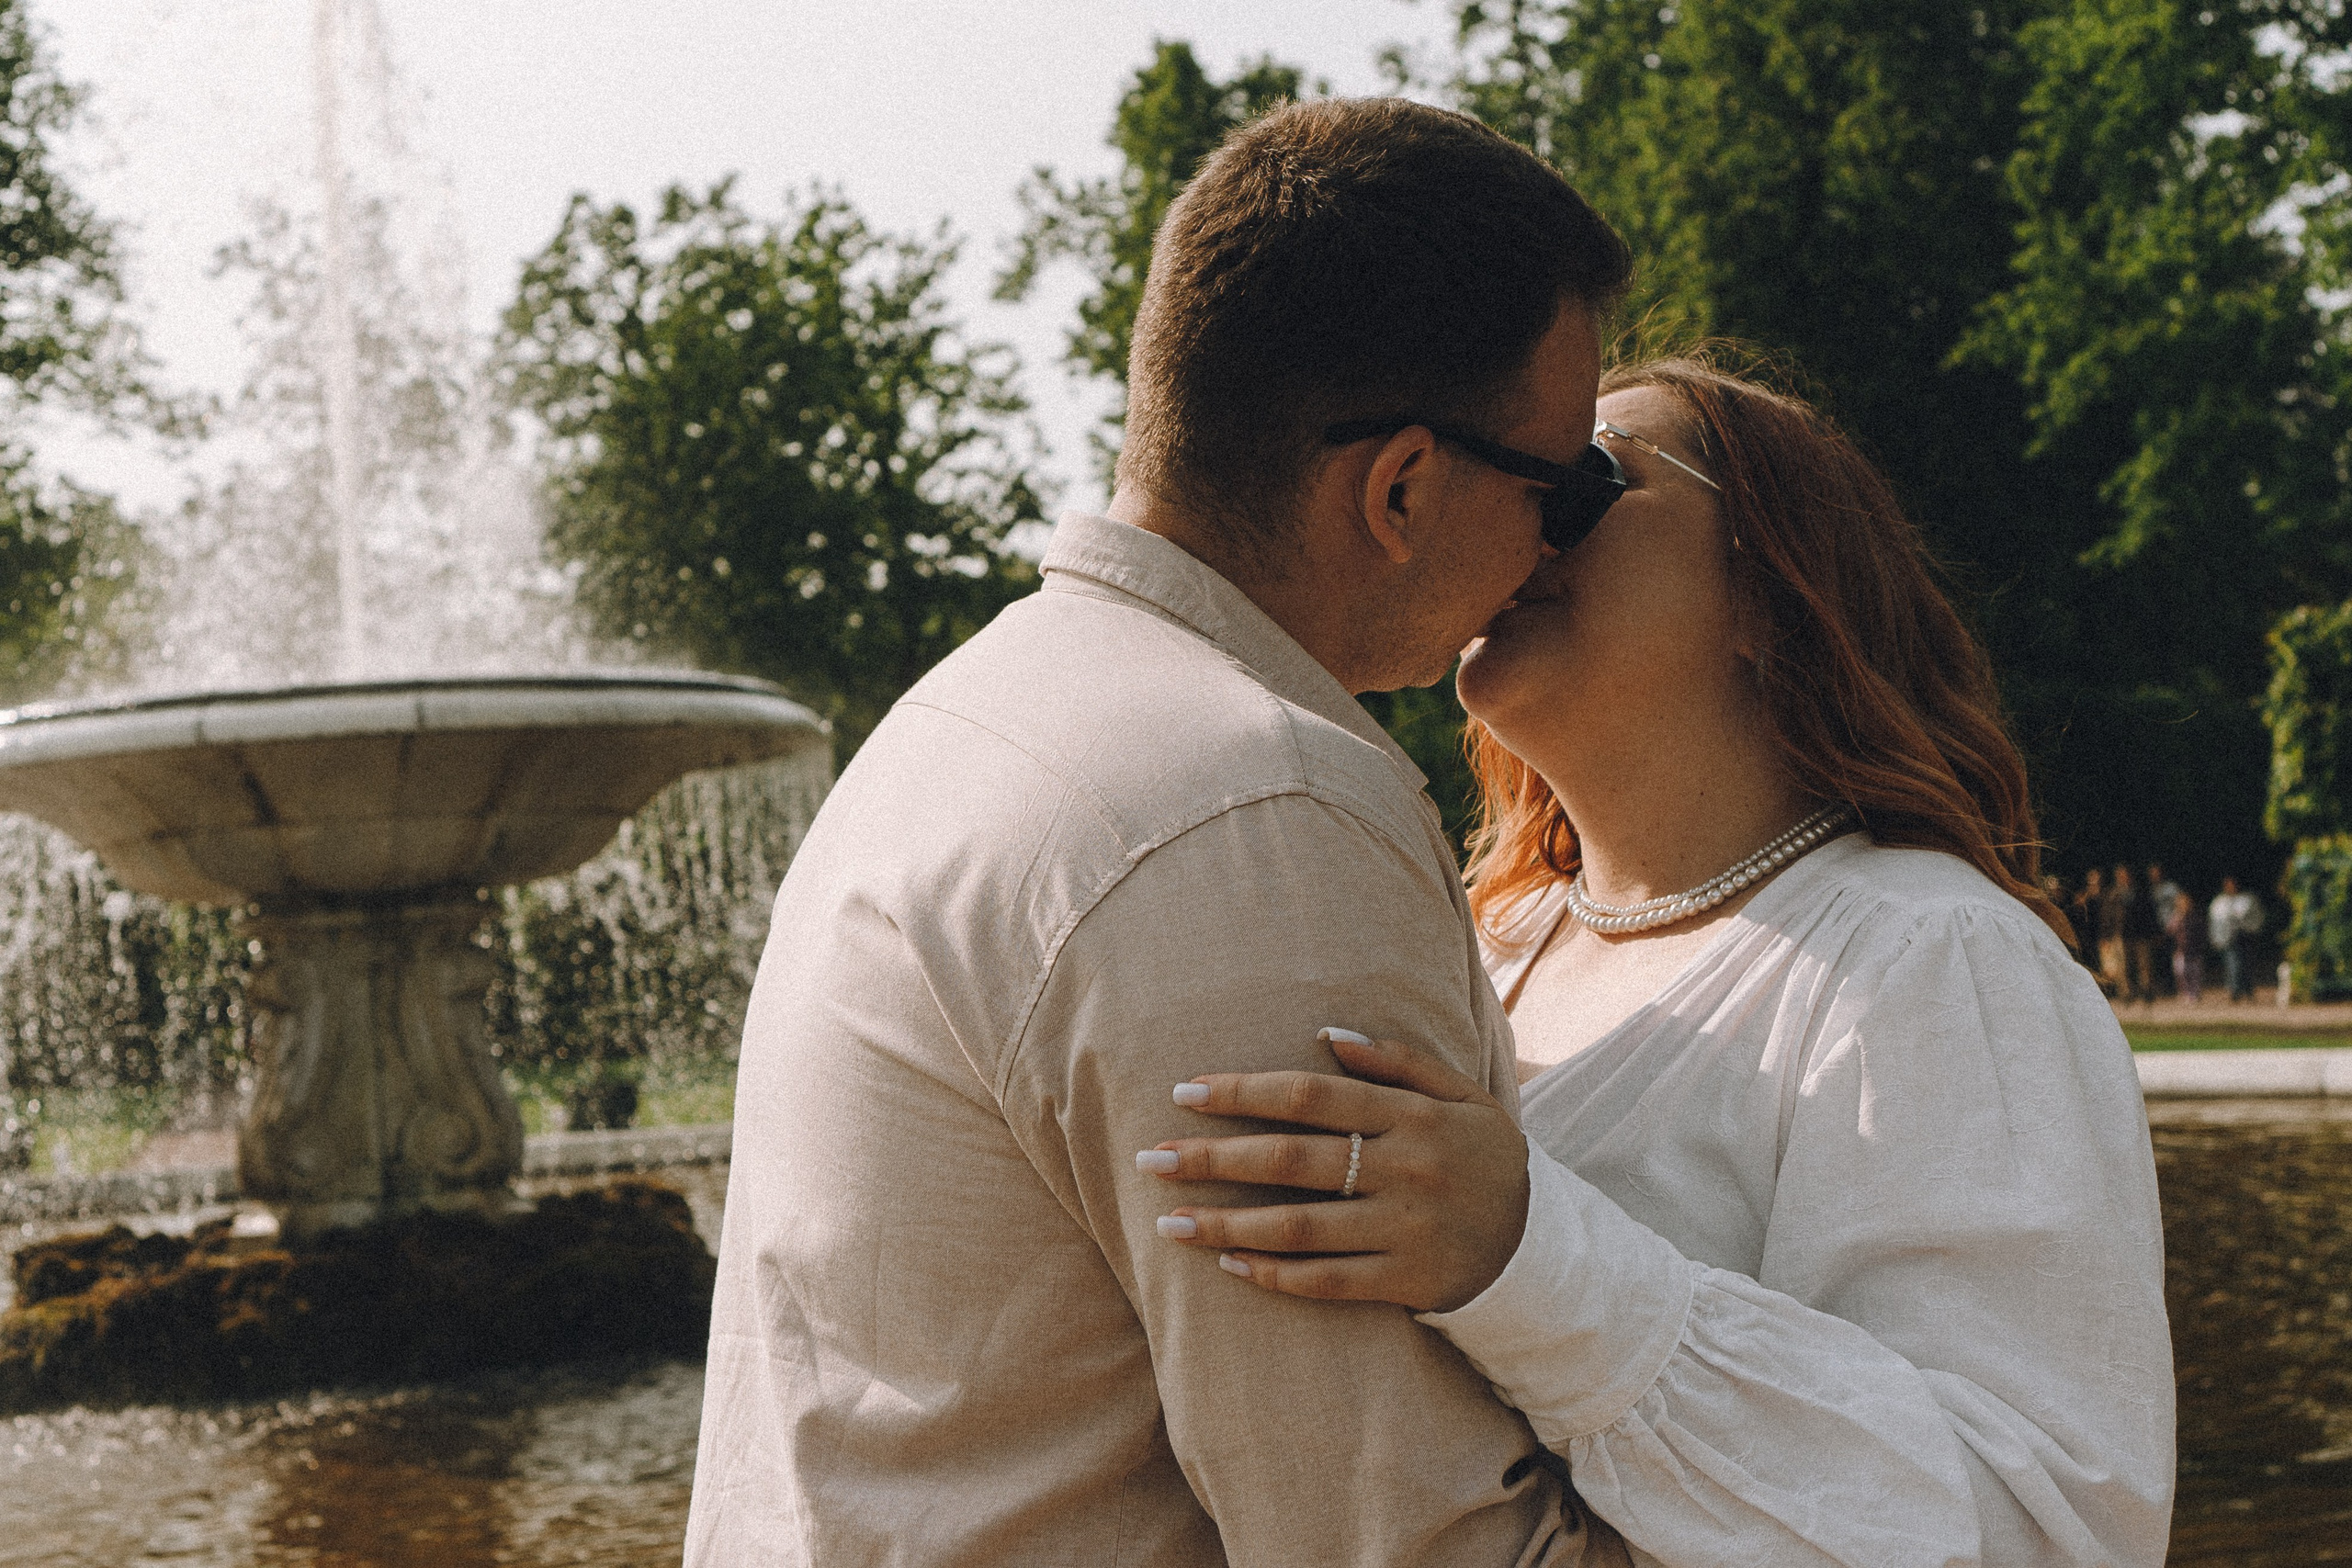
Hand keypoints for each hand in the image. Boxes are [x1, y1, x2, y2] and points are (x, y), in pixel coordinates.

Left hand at [1140, 1031, 1528, 1312]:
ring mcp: (1404, 1230)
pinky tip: (1227, 1265)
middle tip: (1150, 1159)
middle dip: (1213, 1158)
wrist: (1543, 1247)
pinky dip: (1273, 1275)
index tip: (1183, 1093)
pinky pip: (1326, 1281)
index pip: (1311, 1097)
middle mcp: (1406, 1170)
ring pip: (1298, 1227)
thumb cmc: (1483, 1158)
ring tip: (1167, 1222)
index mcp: (1414, 1116)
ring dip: (1226, 1224)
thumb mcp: (1461, 1096)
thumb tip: (1325, 1035)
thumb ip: (1398, 1061)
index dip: (1243, 1093)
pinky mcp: (1404, 1282)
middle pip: (1291, 1160)